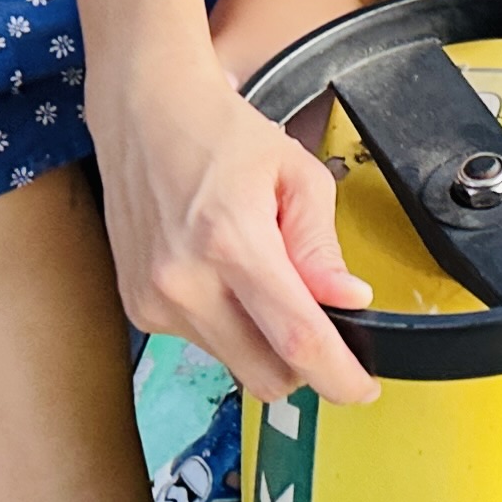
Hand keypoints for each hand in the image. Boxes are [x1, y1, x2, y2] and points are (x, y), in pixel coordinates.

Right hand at [93, 59, 378, 405]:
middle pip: (265, 373)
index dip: (337, 375)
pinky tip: (225, 275)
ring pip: (235, 364)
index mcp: (231, 242)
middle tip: (320, 324)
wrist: (144, 113)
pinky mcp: (139, 307)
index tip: (362, 389)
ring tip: (258, 274)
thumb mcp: (295, 172)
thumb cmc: (219, 133)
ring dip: (263, 341)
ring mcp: (155, 299)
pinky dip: (228, 325)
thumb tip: (349, 299)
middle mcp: (184, 281)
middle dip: (303, 365)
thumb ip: (321, 244)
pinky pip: (204, 344)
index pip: (295, 339)